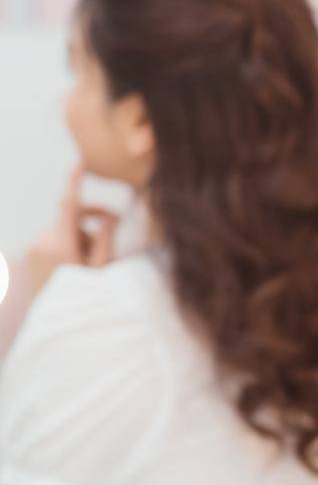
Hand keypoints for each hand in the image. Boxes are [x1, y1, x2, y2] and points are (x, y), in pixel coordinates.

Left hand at [25, 166, 120, 293]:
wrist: (57, 323)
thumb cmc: (84, 298)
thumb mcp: (102, 268)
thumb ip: (105, 239)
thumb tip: (107, 220)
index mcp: (59, 243)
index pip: (69, 204)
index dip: (75, 181)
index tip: (79, 162)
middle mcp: (42, 241)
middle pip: (72, 217)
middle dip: (94, 219)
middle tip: (118, 223)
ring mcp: (34, 248)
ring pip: (65, 230)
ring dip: (83, 238)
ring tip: (93, 263)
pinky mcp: (31, 254)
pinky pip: (56, 240)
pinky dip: (70, 246)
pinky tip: (79, 266)